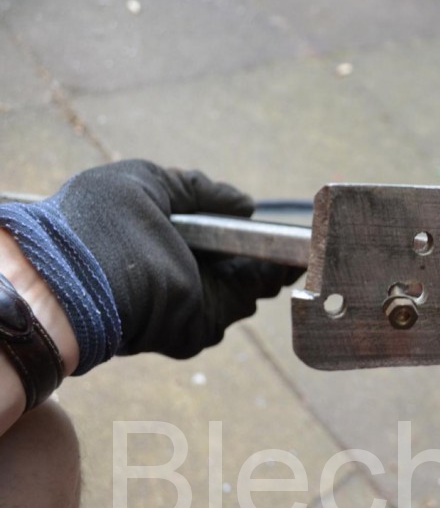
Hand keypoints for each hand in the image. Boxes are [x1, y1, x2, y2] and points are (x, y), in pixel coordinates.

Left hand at [0, 160, 302, 371]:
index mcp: (159, 237)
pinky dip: (265, 281)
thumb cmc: (99, 224)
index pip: (210, 234)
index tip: (262, 217)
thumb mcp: (146, 181)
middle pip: (235, 262)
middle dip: (266, 248)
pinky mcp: (196, 325)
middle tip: (292, 235)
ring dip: (271, 265)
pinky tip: (281, 262)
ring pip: (246, 285)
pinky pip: (241, 304)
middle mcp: (175, 271)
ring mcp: (187, 301)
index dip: (238, 225)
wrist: (78, 277)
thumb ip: (197, 188)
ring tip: (292, 244)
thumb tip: (244, 203)